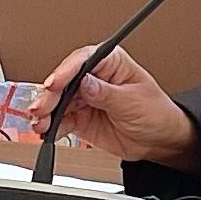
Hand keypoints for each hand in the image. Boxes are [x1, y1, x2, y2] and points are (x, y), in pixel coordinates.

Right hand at [28, 45, 200, 170]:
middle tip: (43, 107)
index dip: (67, 70)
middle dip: (51, 94)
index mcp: (113, 63)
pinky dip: (51, 126)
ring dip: (46, 111)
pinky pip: (60, 120)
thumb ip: (106, 93)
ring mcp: (86, 98)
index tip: (55, 83)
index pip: (85, 59)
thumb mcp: (133, 101)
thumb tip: (85, 83)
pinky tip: (48, 131)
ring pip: (58, 100)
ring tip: (41, 122)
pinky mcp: (81, 117)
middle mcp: (96, 78)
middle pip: (66, 80)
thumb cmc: (156, 112)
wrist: (158, 139)